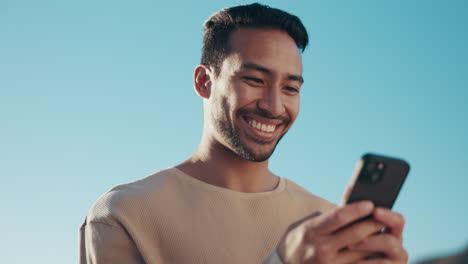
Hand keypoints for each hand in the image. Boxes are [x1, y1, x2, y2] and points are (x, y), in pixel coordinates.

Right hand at [276, 201, 406, 263]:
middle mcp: (321, 247)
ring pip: (361, 252)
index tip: (370, 203)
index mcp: (311, 230)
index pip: (339, 216)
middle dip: (372, 223)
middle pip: (355, 234)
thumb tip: (349, 200)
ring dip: (377, 242)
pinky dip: (373, 260)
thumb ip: (327, 216)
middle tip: (383, 216)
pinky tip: (381, 253)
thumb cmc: (298, 242)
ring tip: (386, 233)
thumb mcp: (305, 224)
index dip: (357, 209)